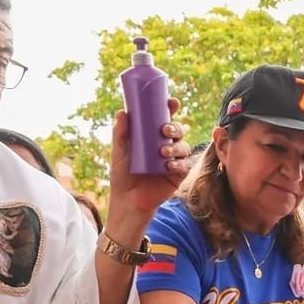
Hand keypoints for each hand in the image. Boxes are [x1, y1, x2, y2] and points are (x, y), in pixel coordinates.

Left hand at [105, 98, 191, 226]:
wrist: (128, 201)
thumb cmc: (122, 176)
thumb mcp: (119, 153)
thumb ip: (121, 134)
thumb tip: (122, 112)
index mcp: (152, 137)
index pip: (164, 119)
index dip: (171, 109)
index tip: (172, 102)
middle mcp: (165, 146)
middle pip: (179, 131)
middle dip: (175, 127)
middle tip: (164, 130)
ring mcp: (173, 160)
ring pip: (184, 147)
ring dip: (176, 146)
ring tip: (163, 152)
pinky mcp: (178, 175)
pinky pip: (185, 166)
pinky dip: (178, 164)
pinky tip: (169, 166)